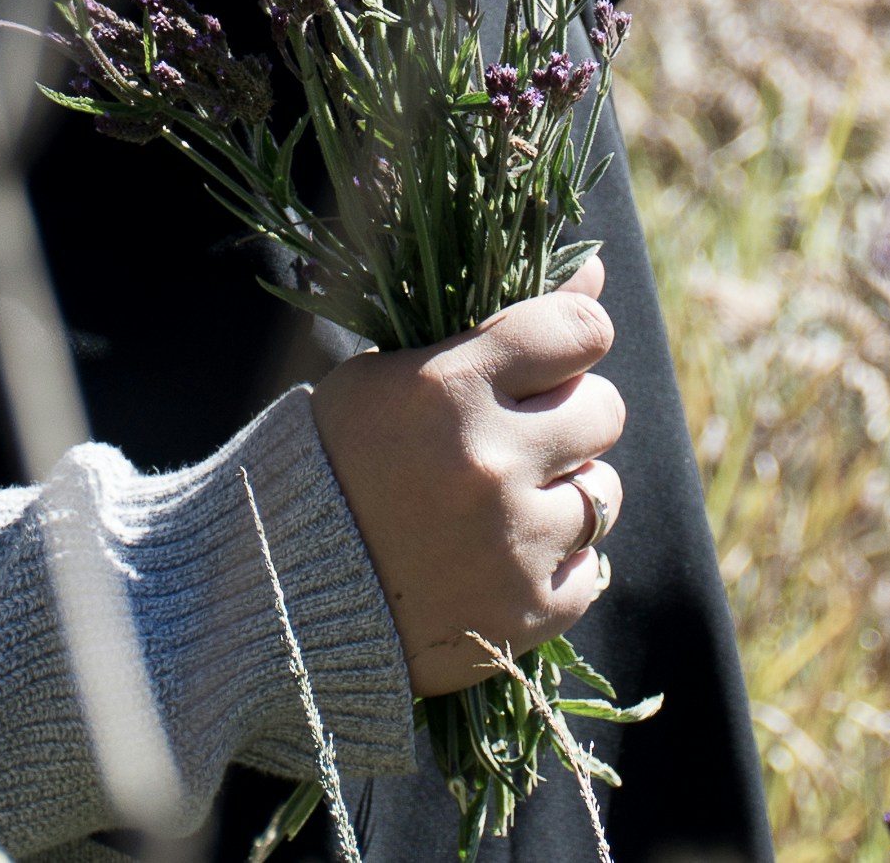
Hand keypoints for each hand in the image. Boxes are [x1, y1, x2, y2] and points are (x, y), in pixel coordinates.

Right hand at [307, 257, 626, 694]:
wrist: (285, 596)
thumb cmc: (335, 463)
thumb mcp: (390, 373)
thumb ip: (495, 322)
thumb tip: (594, 279)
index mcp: (449, 388)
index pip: (580, 331)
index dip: (574, 339)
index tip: (556, 357)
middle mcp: (490, 462)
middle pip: (604, 410)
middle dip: (569, 417)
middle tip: (521, 436)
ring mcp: (513, 542)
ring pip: (603, 493)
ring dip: (563, 493)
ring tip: (503, 505)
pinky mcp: (526, 611)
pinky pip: (589, 570)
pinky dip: (555, 564)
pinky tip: (501, 559)